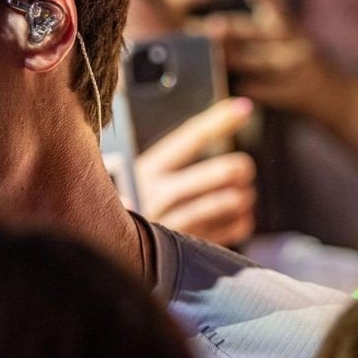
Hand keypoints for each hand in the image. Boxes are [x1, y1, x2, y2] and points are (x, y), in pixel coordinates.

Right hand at [135, 98, 256, 245]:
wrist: (113, 249)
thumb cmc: (133, 205)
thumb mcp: (140, 178)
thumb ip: (171, 159)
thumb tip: (210, 132)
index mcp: (148, 170)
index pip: (192, 137)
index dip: (220, 120)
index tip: (244, 107)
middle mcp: (160, 195)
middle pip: (221, 172)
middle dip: (240, 167)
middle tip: (244, 168)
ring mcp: (175, 223)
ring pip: (230, 201)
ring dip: (243, 196)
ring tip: (242, 195)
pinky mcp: (188, 248)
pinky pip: (231, 229)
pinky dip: (243, 221)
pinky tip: (239, 216)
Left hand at [205, 0, 344, 116]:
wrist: (336, 96)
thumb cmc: (299, 58)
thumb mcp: (289, 32)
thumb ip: (266, 14)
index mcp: (292, 27)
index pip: (277, 4)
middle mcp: (296, 44)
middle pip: (262, 34)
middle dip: (236, 30)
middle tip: (212, 24)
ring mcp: (298, 70)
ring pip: (263, 63)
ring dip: (238, 60)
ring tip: (216, 57)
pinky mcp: (296, 95)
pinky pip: (269, 92)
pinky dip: (252, 90)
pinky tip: (233, 87)